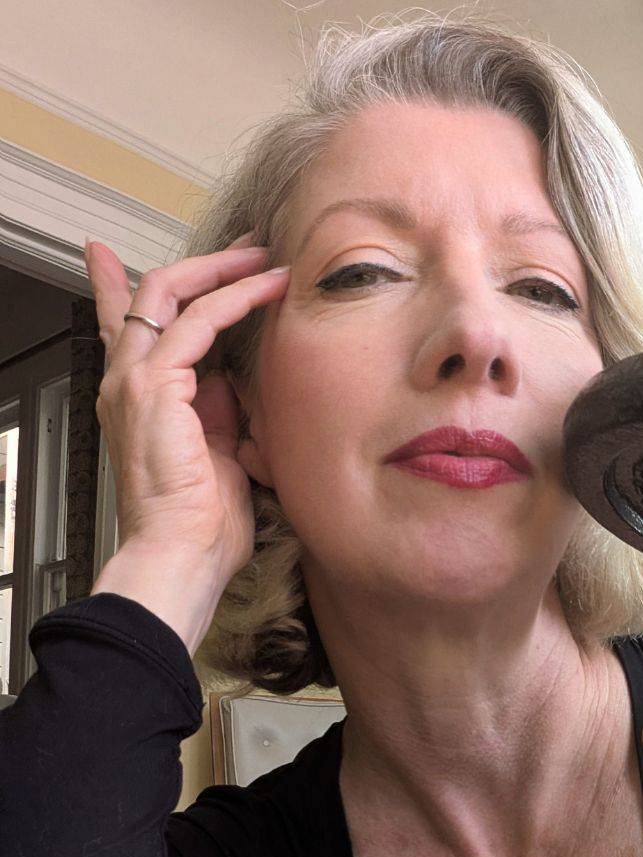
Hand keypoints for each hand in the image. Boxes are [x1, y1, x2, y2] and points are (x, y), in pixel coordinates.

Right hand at [84, 230, 289, 584]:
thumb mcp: (219, 456)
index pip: (123, 327)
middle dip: (202, 266)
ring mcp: (134, 380)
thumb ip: (219, 415)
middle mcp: (126, 382)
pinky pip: (199, 320)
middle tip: (248, 249)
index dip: (115, 286)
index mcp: (137, 400)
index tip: (107, 254)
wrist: (180, 555)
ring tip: (270, 260)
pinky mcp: (155, 384)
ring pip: (172, 293)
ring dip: (226, 271)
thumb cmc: (201, 526)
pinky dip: (237, 298)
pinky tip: (271, 289)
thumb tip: (231, 385)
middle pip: (152, 295)